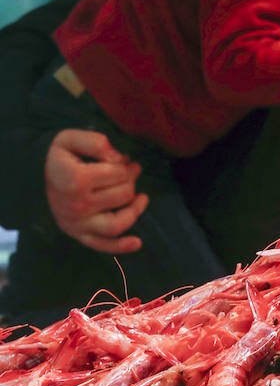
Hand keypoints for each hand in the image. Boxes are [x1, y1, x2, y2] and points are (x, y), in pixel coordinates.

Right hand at [44, 129, 148, 253]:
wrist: (33, 177)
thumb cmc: (58, 158)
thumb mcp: (70, 139)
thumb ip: (96, 143)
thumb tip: (119, 158)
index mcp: (75, 179)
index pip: (118, 173)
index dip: (125, 164)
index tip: (122, 160)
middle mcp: (77, 204)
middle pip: (122, 195)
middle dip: (131, 181)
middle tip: (131, 172)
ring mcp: (77, 222)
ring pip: (118, 222)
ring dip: (135, 209)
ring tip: (141, 197)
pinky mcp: (78, 234)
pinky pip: (102, 245)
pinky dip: (120, 246)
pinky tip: (137, 243)